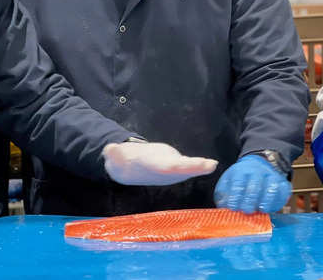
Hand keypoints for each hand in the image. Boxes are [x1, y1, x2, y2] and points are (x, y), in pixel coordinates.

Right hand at [102, 141, 217, 185]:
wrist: (128, 167)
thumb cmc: (122, 160)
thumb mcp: (114, 155)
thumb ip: (113, 153)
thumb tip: (110, 149)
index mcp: (151, 168)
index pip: (164, 167)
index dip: (174, 167)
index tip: (184, 166)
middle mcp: (163, 172)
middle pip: (180, 170)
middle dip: (193, 168)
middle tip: (208, 165)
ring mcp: (171, 170)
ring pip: (187, 169)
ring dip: (199, 167)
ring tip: (212, 164)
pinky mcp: (176, 164)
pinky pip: (189, 165)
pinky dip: (200, 165)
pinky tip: (211, 164)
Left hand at [214, 154, 290, 212]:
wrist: (258, 165)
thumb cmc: (241, 179)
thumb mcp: (228, 182)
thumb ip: (224, 195)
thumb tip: (223, 207)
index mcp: (241, 171)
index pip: (238, 182)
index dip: (235, 196)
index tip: (233, 207)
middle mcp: (257, 172)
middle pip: (254, 186)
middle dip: (250, 200)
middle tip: (247, 211)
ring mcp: (271, 176)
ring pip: (271, 187)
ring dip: (266, 200)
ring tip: (262, 210)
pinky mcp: (282, 183)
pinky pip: (284, 191)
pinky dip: (279, 200)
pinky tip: (272, 208)